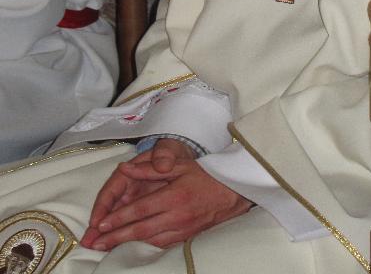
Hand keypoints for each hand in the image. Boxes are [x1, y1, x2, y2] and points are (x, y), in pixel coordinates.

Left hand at [81, 139, 251, 249]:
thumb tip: (125, 168)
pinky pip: (161, 245)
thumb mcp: (179, 165)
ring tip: (107, 248)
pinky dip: (144, 247)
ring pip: (149, 241)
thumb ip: (151, 167)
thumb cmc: (205, 174)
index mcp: (175, 195)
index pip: (141, 209)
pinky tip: (132, 247)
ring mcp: (183, 229)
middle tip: (95, 243)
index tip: (101, 224)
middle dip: (116, 237)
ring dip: (126, 245)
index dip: (120, 217)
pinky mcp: (187, 237)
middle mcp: (178, 215)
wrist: (233, 191)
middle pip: (141, 229)